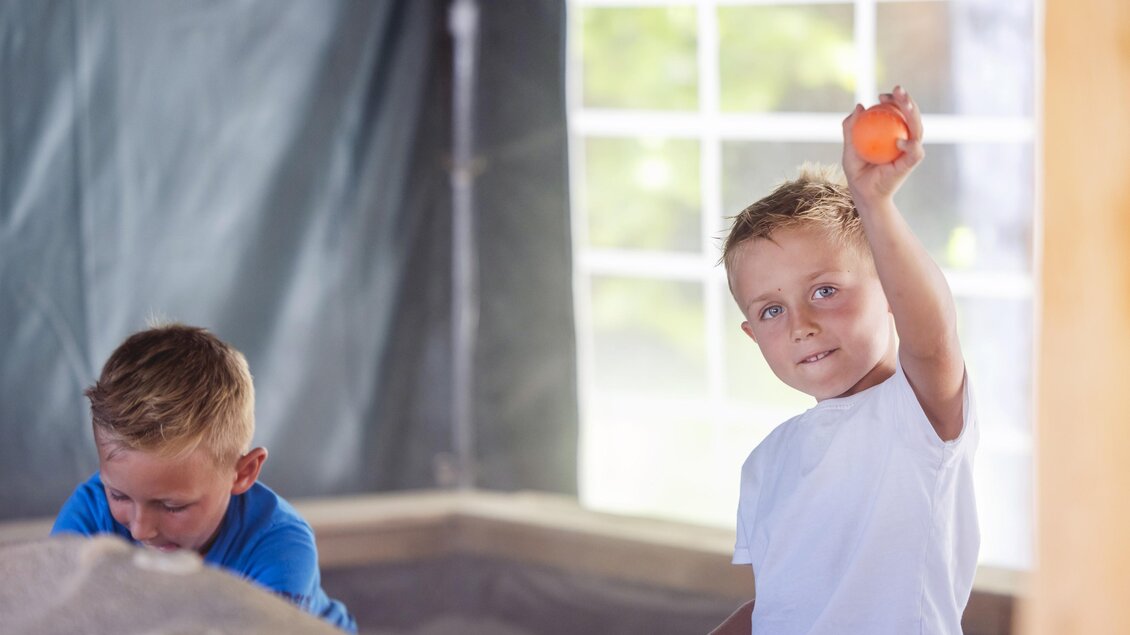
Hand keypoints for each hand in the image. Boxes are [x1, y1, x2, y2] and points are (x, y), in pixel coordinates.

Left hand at [841, 85, 923, 207]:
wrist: (864, 194)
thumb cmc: (858, 172)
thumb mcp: (849, 148)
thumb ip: (850, 129)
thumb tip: (859, 106)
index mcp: (892, 134)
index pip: (896, 113)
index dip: (893, 101)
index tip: (880, 96)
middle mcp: (905, 140)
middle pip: (910, 116)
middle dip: (907, 100)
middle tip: (897, 90)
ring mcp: (910, 151)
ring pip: (917, 129)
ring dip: (913, 114)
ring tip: (904, 102)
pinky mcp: (910, 164)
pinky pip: (914, 152)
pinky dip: (909, 145)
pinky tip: (899, 141)